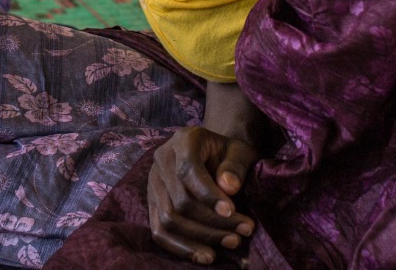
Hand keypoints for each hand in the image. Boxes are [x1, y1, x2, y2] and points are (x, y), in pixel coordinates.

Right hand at [147, 126, 258, 264]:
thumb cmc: (229, 153)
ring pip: (169, 219)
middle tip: (244, 231)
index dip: (208, 194)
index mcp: (183, 140)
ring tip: (232, 242)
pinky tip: (206, 255)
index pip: (188, 170)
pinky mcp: (151, 203)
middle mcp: (162, 159)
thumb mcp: (240, 151)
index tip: (231, 211)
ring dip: (201, 237)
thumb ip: (236, 166)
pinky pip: (159, 231)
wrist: (213, 154)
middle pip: (180, 200)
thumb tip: (229, 188)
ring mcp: (153, 182)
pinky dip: (182, 248)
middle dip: (213, 222)